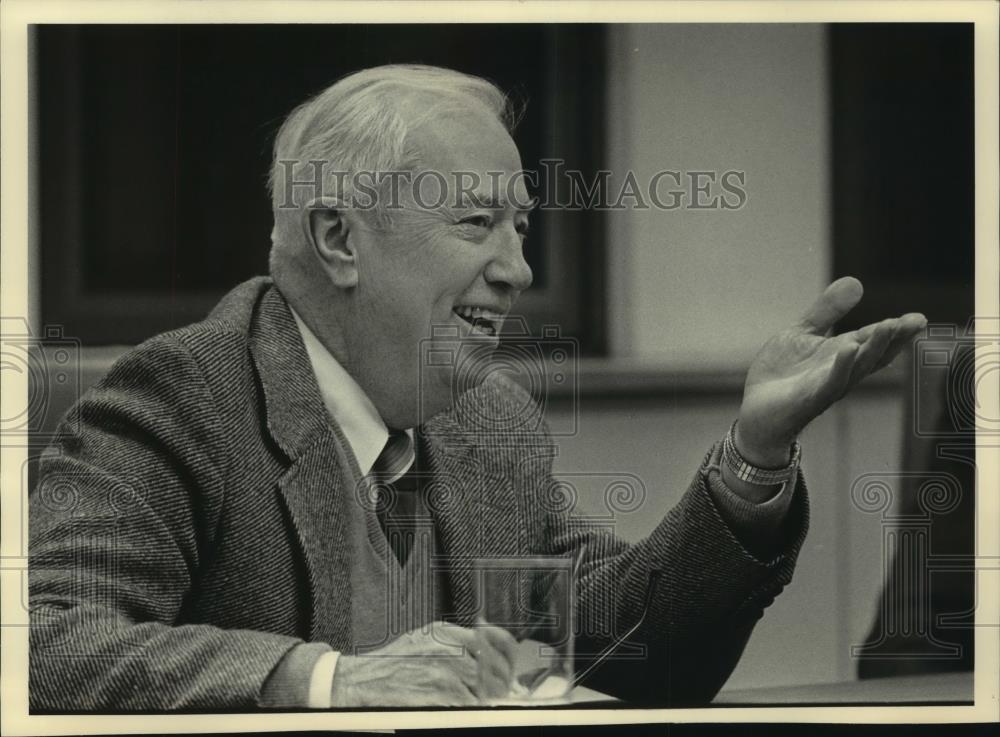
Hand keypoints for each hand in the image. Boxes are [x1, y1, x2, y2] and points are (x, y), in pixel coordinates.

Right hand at [329, 621, 517, 706]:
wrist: (360, 681)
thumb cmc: (390, 663)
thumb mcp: (424, 637)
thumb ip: (454, 639)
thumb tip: (487, 649)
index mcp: (448, 631)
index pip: (497, 640)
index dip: (509, 658)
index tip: (510, 671)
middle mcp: (451, 647)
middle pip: (496, 669)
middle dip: (500, 685)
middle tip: (499, 694)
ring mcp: (447, 671)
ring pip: (486, 690)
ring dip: (487, 700)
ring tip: (479, 704)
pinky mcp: (440, 694)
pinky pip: (470, 706)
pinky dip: (472, 710)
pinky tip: (463, 710)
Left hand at [736, 277, 925, 466]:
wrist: (755, 410)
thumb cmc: (782, 374)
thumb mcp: (804, 333)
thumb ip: (828, 310)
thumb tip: (856, 281)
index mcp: (842, 354)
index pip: (872, 339)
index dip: (896, 329)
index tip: (918, 318)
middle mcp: (841, 371)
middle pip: (873, 354)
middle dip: (894, 338)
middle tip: (915, 322)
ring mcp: (827, 386)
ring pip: (857, 368)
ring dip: (873, 348)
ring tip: (887, 327)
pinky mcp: (809, 399)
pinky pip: (830, 383)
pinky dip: (841, 367)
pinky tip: (848, 349)